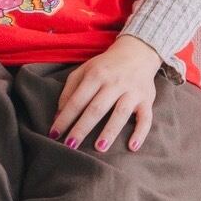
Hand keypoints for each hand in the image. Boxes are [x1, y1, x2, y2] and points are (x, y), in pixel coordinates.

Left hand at [49, 34, 161, 152]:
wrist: (137, 52)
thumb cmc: (105, 66)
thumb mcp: (84, 71)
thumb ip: (69, 90)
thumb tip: (58, 115)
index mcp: (95, 75)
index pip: (77, 100)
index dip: (65, 118)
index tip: (54, 134)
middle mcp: (114, 83)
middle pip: (96, 109)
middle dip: (82, 128)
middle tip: (70, 146)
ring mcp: (132, 91)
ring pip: (120, 113)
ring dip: (110, 132)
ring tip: (99, 148)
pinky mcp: (147, 100)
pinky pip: (146, 118)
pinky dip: (140, 132)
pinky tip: (132, 146)